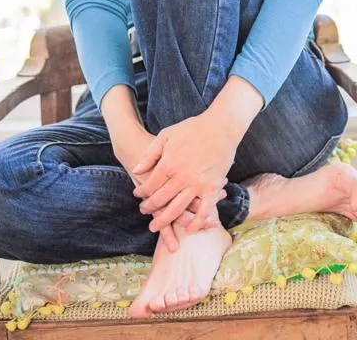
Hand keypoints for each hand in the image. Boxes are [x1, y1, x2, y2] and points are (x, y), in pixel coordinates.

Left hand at [114, 125, 220, 250]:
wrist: (220, 126)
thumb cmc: (192, 129)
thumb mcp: (166, 136)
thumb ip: (150, 155)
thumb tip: (136, 170)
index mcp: (168, 164)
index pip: (150, 186)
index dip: (141, 193)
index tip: (138, 195)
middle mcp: (181, 177)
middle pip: (160, 200)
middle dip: (149, 208)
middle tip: (143, 211)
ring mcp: (197, 185)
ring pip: (178, 209)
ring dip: (164, 220)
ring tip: (155, 225)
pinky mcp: (212, 188)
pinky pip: (204, 210)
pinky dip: (196, 222)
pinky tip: (189, 229)